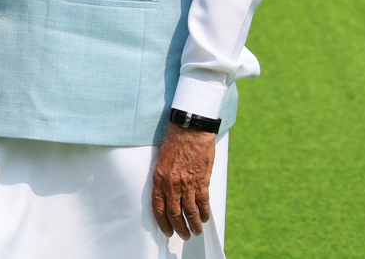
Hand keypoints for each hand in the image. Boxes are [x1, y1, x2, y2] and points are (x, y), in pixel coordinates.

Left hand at [151, 122, 215, 239]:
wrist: (190, 129)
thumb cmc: (174, 141)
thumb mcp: (162, 159)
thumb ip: (163, 177)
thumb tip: (167, 193)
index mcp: (159, 178)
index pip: (158, 207)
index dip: (163, 222)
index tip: (167, 231)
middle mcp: (172, 184)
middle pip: (174, 213)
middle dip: (179, 228)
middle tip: (183, 235)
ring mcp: (187, 183)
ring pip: (190, 211)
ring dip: (194, 224)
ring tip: (196, 232)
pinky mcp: (202, 180)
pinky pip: (203, 202)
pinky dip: (205, 212)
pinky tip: (206, 218)